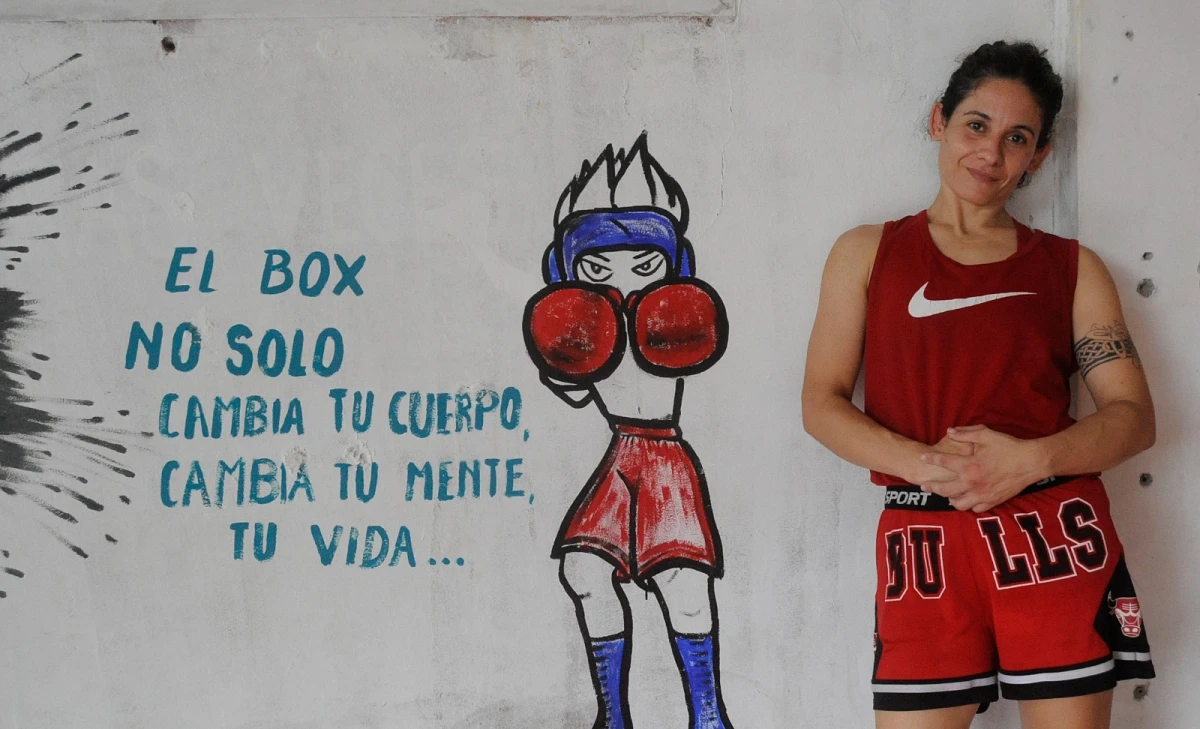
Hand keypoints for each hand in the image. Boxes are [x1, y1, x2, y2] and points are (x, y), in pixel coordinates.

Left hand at [918, 425, 1046, 511]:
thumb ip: (965, 433)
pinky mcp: (993, 501)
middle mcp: (972, 483)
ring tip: (947, 494)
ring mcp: (982, 495)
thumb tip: (949, 431)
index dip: (930, 459)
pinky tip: (966, 500)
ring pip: (958, 503)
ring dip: (950, 499)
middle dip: (931, 487)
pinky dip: (969, 505)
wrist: (1031, 462)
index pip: (942, 462)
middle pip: (944, 489)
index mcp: (968, 465)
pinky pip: (975, 509)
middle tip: (924, 486)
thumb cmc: (1008, 447)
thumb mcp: (986, 435)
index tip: (922, 458)